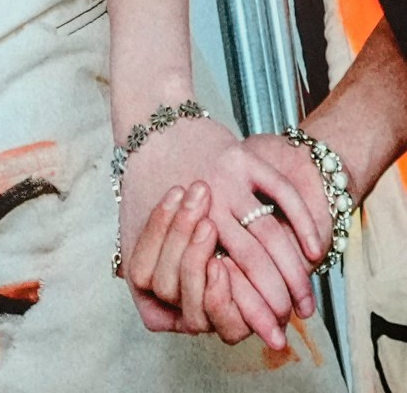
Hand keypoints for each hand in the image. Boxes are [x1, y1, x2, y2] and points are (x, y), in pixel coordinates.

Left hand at [120, 118, 320, 347]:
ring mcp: (225, 182)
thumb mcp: (139, 229)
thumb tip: (188, 318)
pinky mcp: (242, 158)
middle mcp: (201, 209)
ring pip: (270, 236)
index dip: (244, 311)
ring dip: (295, 273)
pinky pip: (283, 193)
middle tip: (293, 322)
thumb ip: (159, 268)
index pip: (217, 283)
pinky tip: (314, 251)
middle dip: (276, 300)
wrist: (149, 121)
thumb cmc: (147, 183)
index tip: (267, 333)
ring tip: (305, 301)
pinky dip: (303, 223)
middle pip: (250, 264)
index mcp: (177, 228)